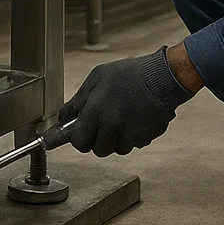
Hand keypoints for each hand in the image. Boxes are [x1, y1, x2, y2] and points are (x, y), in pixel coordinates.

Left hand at [43, 47, 194, 155]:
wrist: (161, 76)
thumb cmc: (128, 74)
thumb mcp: (97, 78)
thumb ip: (78, 101)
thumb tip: (62, 119)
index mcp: (96, 110)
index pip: (79, 142)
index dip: (79, 139)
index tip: (80, 135)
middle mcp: (112, 125)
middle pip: (98, 150)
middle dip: (98, 141)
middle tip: (103, 127)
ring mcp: (130, 134)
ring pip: (116, 150)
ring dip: (116, 140)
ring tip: (122, 119)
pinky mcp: (145, 138)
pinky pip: (133, 145)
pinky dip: (132, 138)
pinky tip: (136, 120)